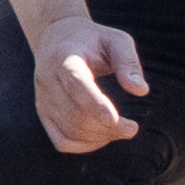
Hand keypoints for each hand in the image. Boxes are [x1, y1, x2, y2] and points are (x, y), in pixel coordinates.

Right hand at [25, 7, 149, 157]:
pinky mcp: (44, 113)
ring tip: (121, 129)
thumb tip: (141, 90)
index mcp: (65, 57)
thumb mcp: (116, 40)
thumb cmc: (94, 40)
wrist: (57, 39)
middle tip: (132, 127)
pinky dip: (85, 146)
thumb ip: (128, 63)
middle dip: (107, 128)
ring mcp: (43, 98)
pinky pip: (62, 141)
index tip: (114, 120)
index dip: (93, 103)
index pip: (76, 83)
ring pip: (69, 130)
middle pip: (74, 113)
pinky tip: (103, 137)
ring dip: (99, 137)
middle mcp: (48, 78)